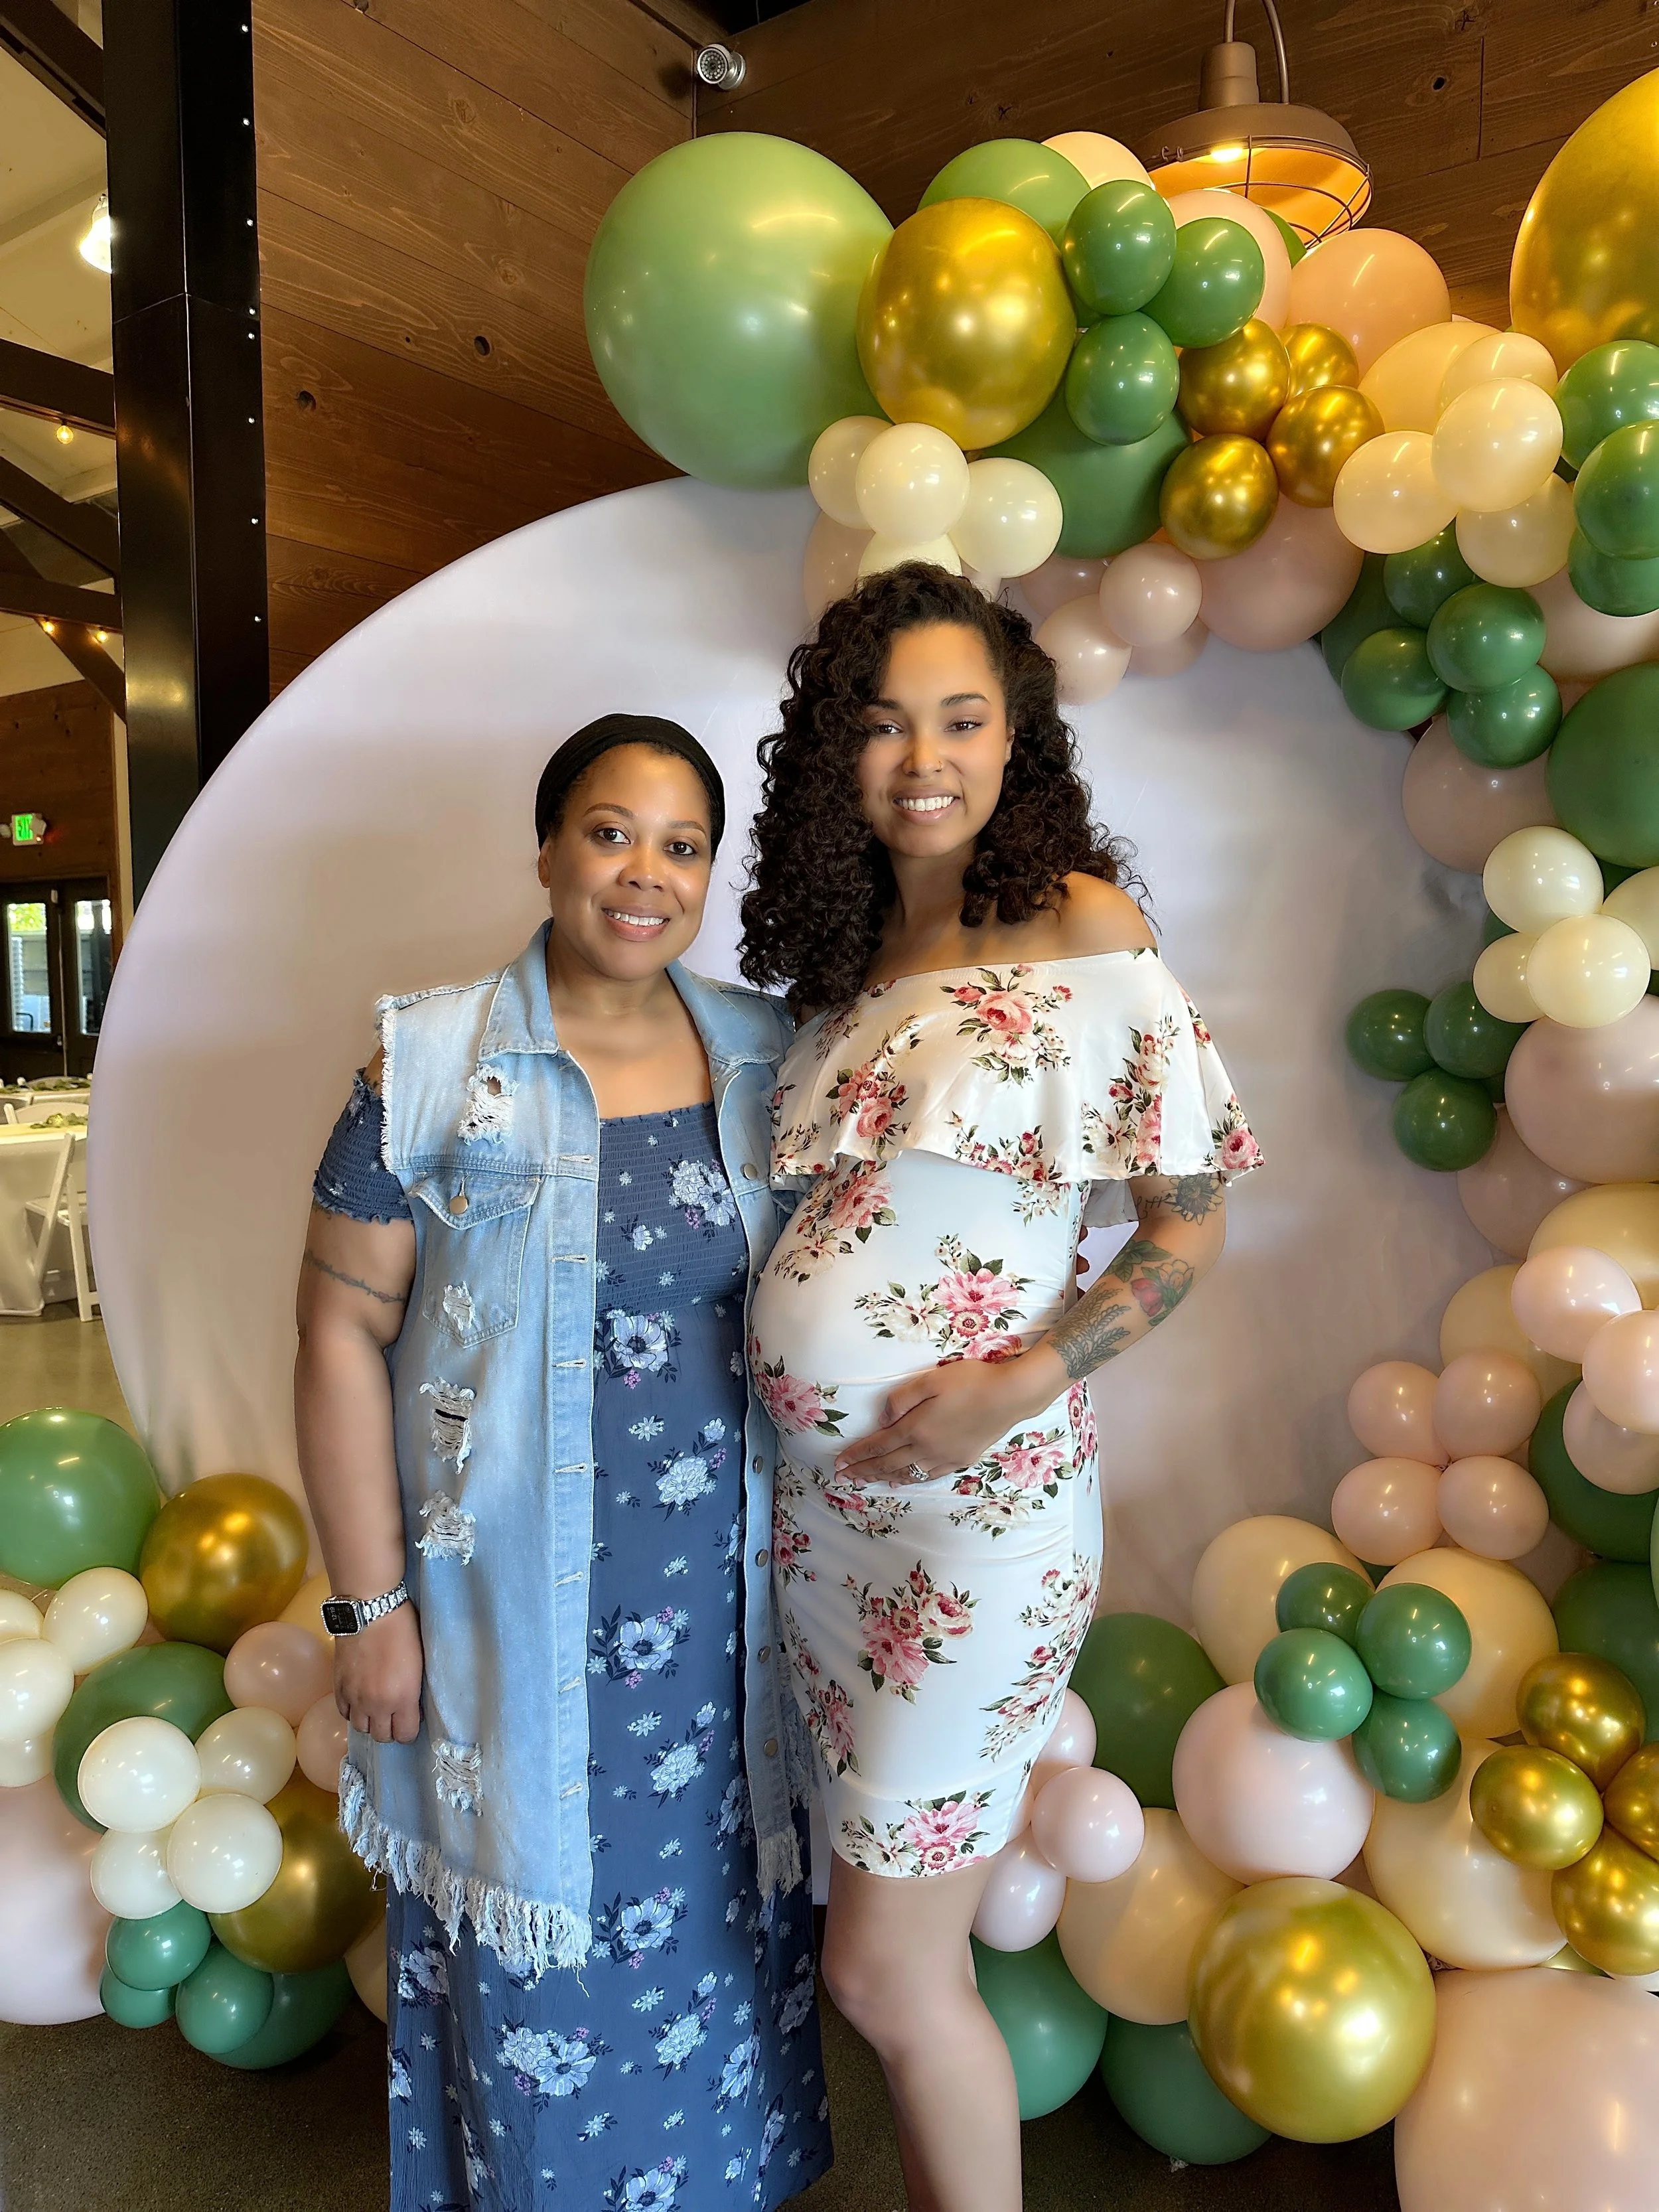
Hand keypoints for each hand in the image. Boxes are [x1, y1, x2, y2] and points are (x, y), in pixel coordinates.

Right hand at [334, 1602, 424, 1743]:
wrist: (370, 1609)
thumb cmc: (402, 1629)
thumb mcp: (419, 1663)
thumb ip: (412, 1692)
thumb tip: (409, 1707)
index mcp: (402, 1698)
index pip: (406, 1735)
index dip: (409, 1729)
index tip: (411, 1717)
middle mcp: (377, 1704)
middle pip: (382, 1737)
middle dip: (390, 1729)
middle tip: (394, 1713)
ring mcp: (354, 1697)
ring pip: (361, 1728)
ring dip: (370, 1722)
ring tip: (376, 1708)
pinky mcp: (338, 1687)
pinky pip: (344, 1713)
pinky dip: (353, 1710)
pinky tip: (360, 1699)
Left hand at [832, 1346, 1067, 1483]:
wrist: (1010, 1396)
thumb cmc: (970, 1382)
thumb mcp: (931, 1380)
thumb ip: (903, 1398)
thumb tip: (883, 1419)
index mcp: (916, 1429)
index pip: (878, 1445)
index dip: (857, 1454)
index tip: (839, 1463)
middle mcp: (927, 1449)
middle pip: (888, 1464)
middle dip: (863, 1471)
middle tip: (843, 1478)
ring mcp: (945, 1458)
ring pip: (907, 1473)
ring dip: (882, 1478)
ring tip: (864, 1481)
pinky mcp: (961, 1460)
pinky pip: (928, 1475)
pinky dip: (909, 1479)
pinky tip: (902, 1480)